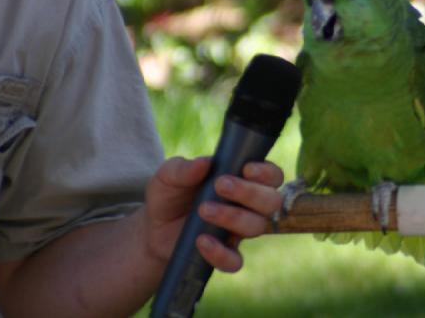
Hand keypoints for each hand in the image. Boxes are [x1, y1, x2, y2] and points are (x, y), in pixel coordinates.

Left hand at [143, 156, 283, 272]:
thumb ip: (183, 168)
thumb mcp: (169, 176)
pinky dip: (221, 253)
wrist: (152, 228)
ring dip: (233, 217)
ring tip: (203, 210)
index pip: (272, 176)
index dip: (267, 173)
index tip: (247, 169)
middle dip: (250, 192)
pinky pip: (235, 261)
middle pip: (272, 201)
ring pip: (257, 227)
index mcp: (243, 180)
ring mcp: (238, 231)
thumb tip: (204, 163)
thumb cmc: (169, 194)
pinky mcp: (224, 254)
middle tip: (220, 185)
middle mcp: (248, 206)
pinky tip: (201, 241)